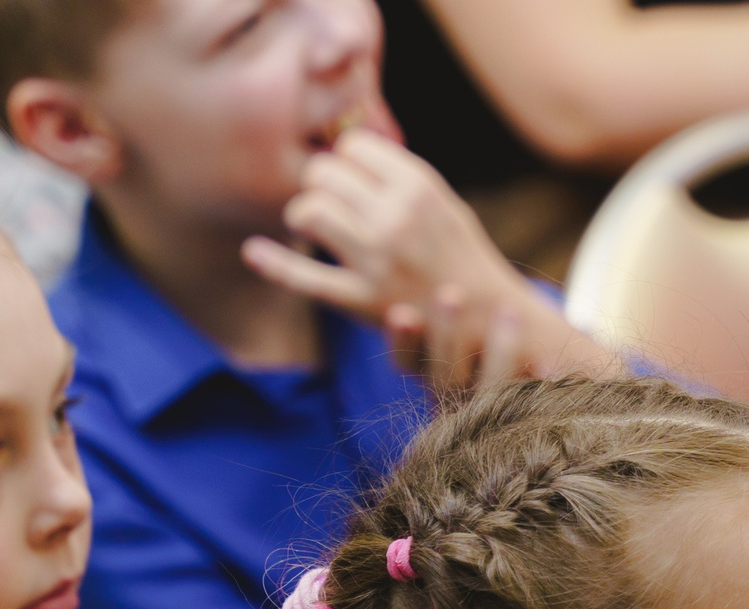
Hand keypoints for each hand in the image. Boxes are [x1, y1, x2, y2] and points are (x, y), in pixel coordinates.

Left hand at [240, 131, 616, 389]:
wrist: (494, 322)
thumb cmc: (461, 258)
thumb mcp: (443, 202)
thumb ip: (396, 176)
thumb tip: (339, 148)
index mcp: (420, 186)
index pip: (351, 147)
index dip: (347, 162)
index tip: (356, 182)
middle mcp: (398, 218)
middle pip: (323, 173)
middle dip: (322, 185)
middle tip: (336, 207)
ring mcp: (379, 260)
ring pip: (309, 210)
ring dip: (306, 216)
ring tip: (321, 230)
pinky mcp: (364, 301)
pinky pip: (305, 277)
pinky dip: (274, 263)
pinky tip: (254, 251)